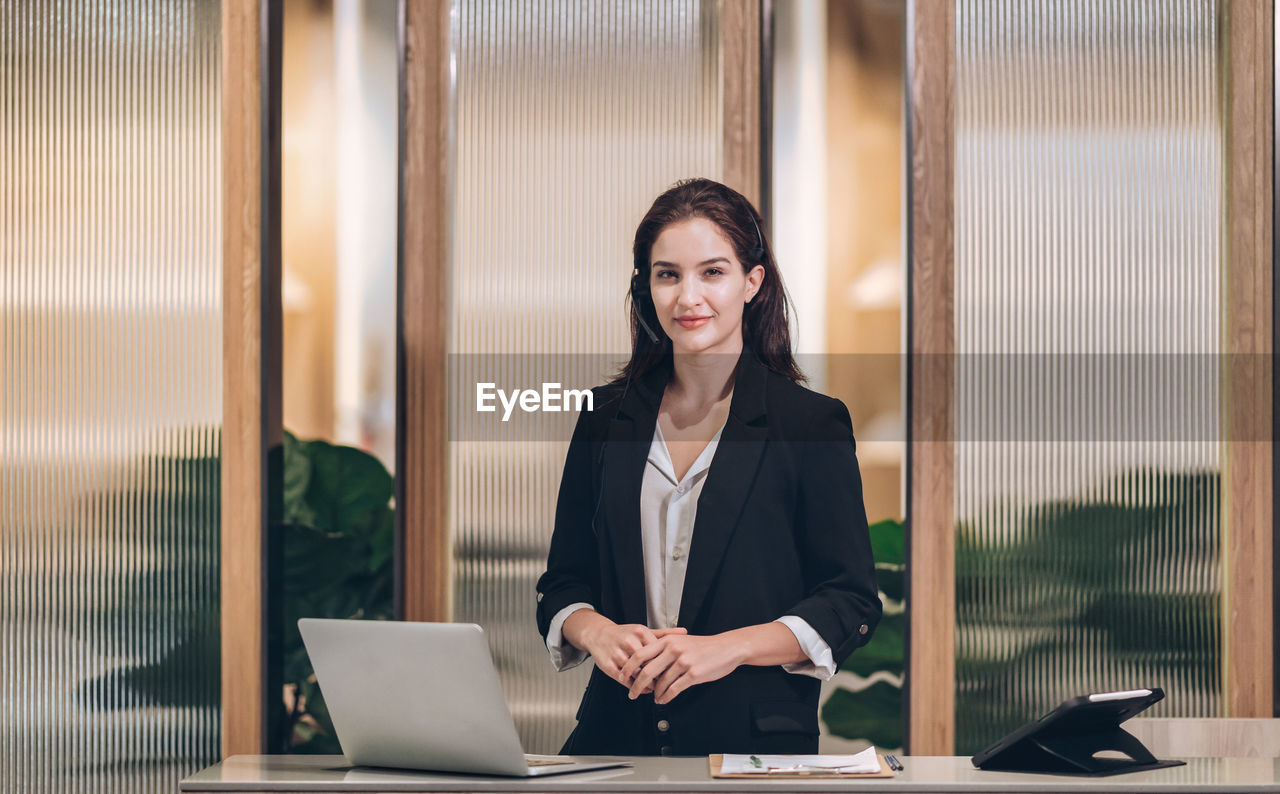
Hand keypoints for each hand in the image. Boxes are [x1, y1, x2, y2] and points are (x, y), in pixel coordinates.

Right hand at [563, 610, 685, 687]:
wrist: (598, 634)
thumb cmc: (623, 634)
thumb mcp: (643, 630)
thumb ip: (664, 633)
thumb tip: (684, 632)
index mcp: (640, 632)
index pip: (658, 651)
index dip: (666, 664)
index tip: (672, 672)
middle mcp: (628, 641)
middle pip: (648, 663)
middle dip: (657, 675)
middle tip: (665, 684)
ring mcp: (617, 653)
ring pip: (636, 673)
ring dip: (646, 683)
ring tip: (654, 689)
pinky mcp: (607, 665)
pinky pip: (623, 679)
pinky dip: (632, 686)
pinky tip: (638, 688)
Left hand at [620, 633, 741, 703]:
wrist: (727, 648)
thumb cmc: (704, 646)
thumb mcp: (681, 641)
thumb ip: (664, 649)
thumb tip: (646, 664)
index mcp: (667, 640)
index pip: (640, 654)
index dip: (628, 667)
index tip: (622, 676)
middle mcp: (673, 649)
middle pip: (646, 670)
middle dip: (636, 685)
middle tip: (632, 694)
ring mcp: (683, 662)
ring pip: (660, 682)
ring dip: (654, 694)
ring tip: (653, 698)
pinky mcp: (693, 674)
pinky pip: (674, 689)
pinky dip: (666, 697)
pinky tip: (663, 699)